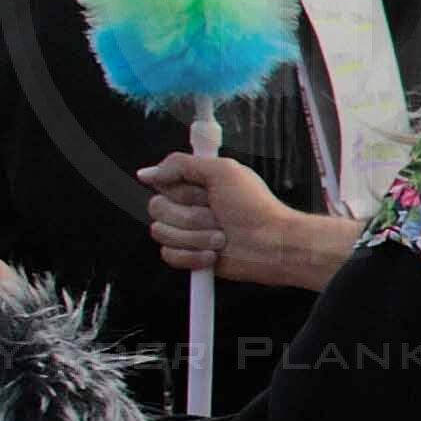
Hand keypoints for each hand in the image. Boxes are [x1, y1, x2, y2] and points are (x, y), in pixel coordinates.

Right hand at [142, 150, 358, 291]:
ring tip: (221, 237)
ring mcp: (188, 232)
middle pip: (157, 208)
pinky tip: (214, 253)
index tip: (204, 193)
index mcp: (195, 184)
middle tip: (217, 216)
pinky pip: (169, 255)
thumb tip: (148, 172)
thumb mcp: (224, 171)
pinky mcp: (190, 256)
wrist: (272, 245)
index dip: (181, 190)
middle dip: (191, 216)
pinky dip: (193, 256)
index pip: (161, 183)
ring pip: (162, 233)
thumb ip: (182, 165)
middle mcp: (189, 206)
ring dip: (196, 237)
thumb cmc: (256, 207)